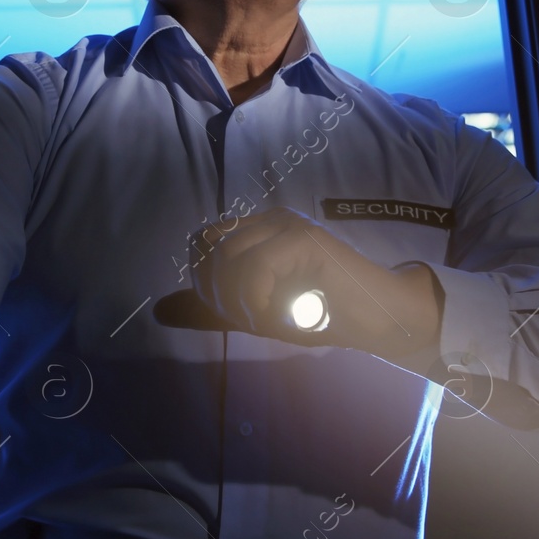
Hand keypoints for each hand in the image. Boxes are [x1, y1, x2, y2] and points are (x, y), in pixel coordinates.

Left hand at [188, 207, 440, 358]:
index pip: (202, 241)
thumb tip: (159, 312)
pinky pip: (257, 266)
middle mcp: (269, 219)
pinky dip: (258, 300)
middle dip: (220, 294)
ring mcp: (288, 224)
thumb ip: (213, 308)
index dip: (205, 280)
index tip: (233, 312)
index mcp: (257, 230)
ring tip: (270, 319)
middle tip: (253, 319)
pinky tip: (280, 316)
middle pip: (210, 250)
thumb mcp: (258, 314)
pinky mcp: (304, 237)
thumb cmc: (323, 315)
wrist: (379, 318)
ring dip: (241, 300)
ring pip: (229, 258)